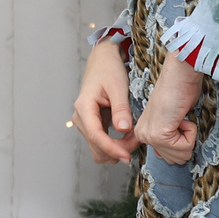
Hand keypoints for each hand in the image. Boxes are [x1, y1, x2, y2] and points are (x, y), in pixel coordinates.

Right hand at [73, 40, 136, 162]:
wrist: (102, 60)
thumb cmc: (108, 69)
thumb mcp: (118, 87)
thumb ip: (120, 109)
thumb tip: (123, 129)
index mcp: (84, 107)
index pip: (96, 136)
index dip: (112, 149)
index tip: (127, 156)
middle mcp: (80, 118)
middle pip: (97, 147)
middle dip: (118, 149)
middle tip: (138, 140)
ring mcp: (85, 123)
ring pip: (98, 149)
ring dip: (116, 149)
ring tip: (134, 138)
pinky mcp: (92, 125)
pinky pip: (101, 143)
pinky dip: (115, 145)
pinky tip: (128, 137)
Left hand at [138, 54, 202, 164]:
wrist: (180, 74)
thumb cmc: (179, 91)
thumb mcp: (172, 119)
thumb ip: (169, 137)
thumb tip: (175, 156)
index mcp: (143, 132)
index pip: (168, 157)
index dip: (181, 143)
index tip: (177, 124)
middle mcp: (142, 136)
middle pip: (175, 159)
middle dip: (185, 141)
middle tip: (179, 119)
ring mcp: (149, 136)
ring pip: (181, 155)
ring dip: (188, 136)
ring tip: (179, 117)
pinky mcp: (159, 134)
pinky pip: (185, 146)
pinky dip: (190, 131)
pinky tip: (181, 116)